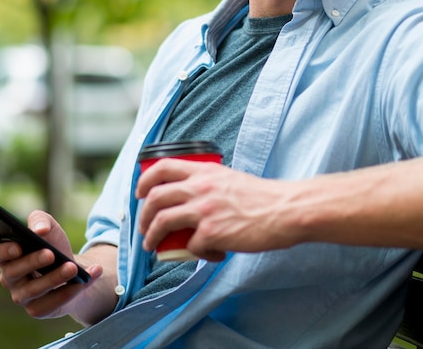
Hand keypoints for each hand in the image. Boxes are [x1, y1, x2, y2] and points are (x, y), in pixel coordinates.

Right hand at [0, 210, 103, 319]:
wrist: (73, 268)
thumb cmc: (54, 245)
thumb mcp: (49, 227)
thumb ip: (40, 220)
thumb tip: (40, 230)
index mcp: (7, 255)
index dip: (3, 251)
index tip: (19, 246)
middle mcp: (10, 278)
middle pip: (13, 272)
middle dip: (33, 262)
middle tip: (51, 254)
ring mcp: (22, 296)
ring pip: (34, 290)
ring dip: (56, 278)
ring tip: (73, 268)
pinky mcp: (39, 309)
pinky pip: (52, 303)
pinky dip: (73, 289)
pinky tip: (88, 276)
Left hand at [135, 159, 300, 260]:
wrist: (283, 210)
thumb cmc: (261, 196)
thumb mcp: (229, 178)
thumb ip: (208, 183)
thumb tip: (192, 198)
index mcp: (205, 171)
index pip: (162, 167)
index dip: (145, 179)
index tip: (139, 192)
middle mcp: (200, 187)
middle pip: (155, 197)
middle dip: (143, 215)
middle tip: (143, 226)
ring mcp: (204, 210)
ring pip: (162, 221)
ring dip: (151, 236)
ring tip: (151, 245)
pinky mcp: (211, 233)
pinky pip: (190, 246)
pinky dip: (194, 253)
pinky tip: (207, 254)